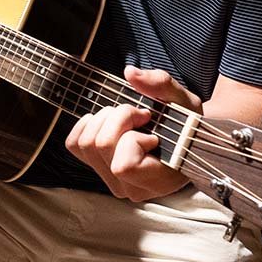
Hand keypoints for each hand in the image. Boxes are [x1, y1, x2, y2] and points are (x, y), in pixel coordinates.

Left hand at [66, 66, 203, 201]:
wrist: (184, 139)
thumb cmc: (186, 124)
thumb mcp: (184, 102)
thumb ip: (162, 86)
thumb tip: (130, 73)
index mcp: (159, 181)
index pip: (124, 165)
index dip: (132, 138)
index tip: (150, 124)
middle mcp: (133, 188)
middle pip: (101, 146)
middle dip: (118, 117)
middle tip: (138, 114)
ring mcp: (113, 181)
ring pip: (86, 144)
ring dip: (104, 119)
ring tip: (126, 118)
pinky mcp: (98, 169)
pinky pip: (74, 145)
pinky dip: (87, 125)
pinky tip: (108, 123)